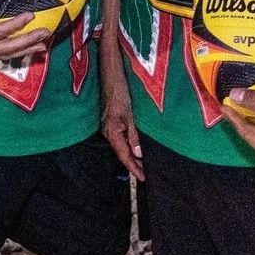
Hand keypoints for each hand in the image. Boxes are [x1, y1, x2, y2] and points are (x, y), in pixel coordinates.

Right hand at [101, 63, 145, 180]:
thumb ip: (134, 135)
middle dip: (133, 164)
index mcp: (111, 132)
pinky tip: (135, 146)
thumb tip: (138, 154)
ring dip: (131, 155)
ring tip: (143, 164)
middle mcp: (108, 132)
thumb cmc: (120, 92)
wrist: (111, 75)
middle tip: (145, 174)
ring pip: (121, 145)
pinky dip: (129, 145)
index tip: (143, 178)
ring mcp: (108, 126)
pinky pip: (120, 137)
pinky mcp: (111, 120)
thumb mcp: (130, 115)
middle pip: (121, 153)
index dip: (133, 168)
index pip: (124, 156)